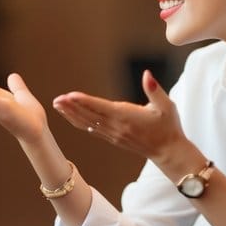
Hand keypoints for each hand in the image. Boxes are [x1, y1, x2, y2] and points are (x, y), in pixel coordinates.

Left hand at [52, 70, 186, 165]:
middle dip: (72, 107)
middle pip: (89, 116)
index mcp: (127, 117)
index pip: (101, 107)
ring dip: (72, 115)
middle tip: (56, 100)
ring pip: (88, 124)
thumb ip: (154, 89)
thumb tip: (148, 74)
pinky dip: (80, 123)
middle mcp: (117, 127)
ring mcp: (114, 134)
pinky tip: (71, 117)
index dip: (85, 101)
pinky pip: (93, 130)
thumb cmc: (168, 127)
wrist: (168, 151)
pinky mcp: (114, 139)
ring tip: (58, 106)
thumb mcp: (166, 106)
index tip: (70, 95)